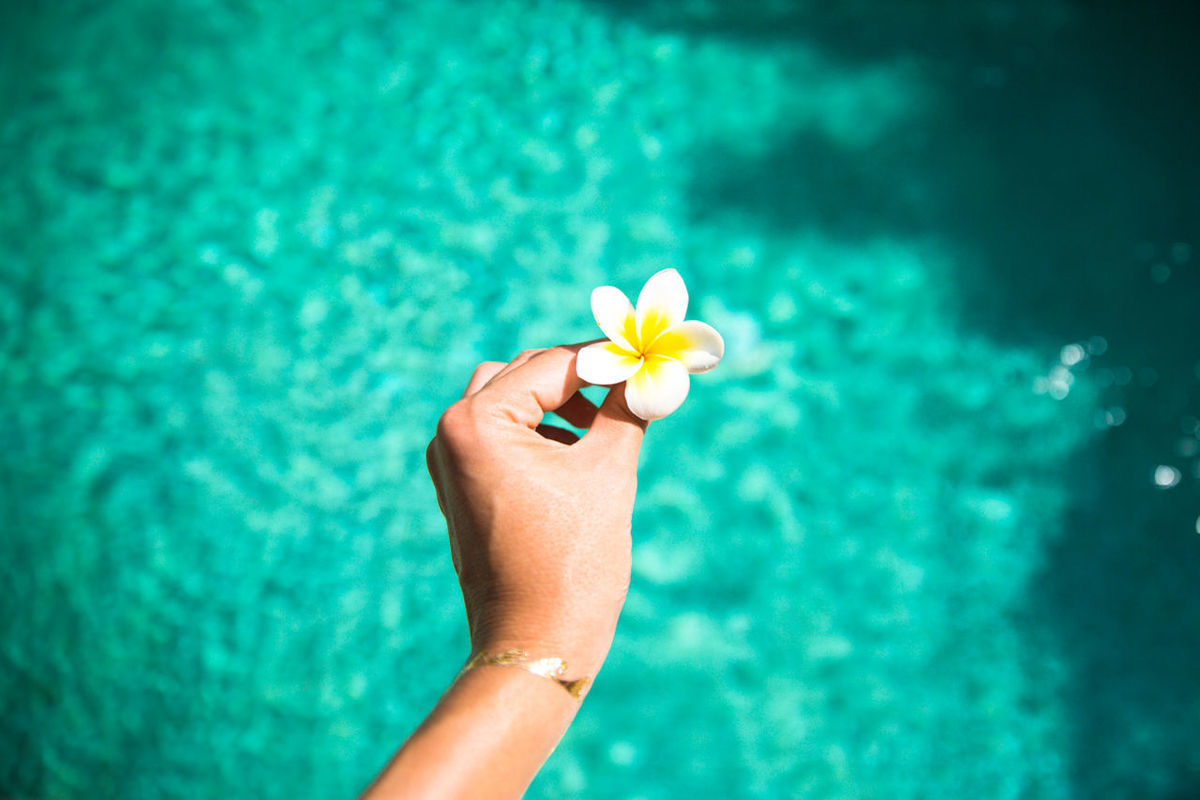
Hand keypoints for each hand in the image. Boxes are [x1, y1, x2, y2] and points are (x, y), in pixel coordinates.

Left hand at [425, 343, 646, 677]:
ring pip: (511, 401)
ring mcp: (450, 463)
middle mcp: (451, 433)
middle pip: (525, 374)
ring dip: (560, 404)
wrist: (535, 646)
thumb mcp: (607, 474)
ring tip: (609, 428)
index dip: (607, 360)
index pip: (552, 365)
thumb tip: (653, 371)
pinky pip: (501, 437)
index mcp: (478, 422)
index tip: (651, 355)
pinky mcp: (460, 488)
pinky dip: (540, 433)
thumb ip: (627, 410)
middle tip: (635, 386)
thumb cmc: (571, 564)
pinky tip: (580, 458)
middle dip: (581, 379)